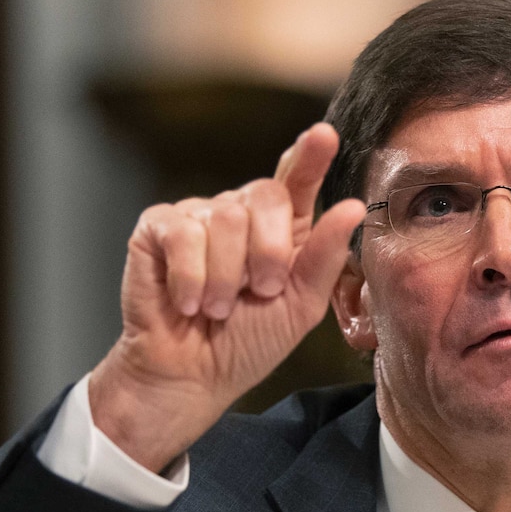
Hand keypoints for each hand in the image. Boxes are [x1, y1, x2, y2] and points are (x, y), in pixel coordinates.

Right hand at [89, 123, 365, 472]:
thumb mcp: (300, 305)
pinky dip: (191, 278)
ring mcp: (198, 215)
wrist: (193, 376)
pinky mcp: (157, 227)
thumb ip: (325, 257)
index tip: (324, 135)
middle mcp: (241, 212)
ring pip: (224, 218)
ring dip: (226, 277)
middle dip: (268, 251)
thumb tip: (352, 206)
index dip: (311, 155)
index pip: (297, 180)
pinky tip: (188, 301)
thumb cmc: (249, 341)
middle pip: (265, 194)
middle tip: (260, 291)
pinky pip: (183, 233)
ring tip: (219, 308)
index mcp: (281, 228)